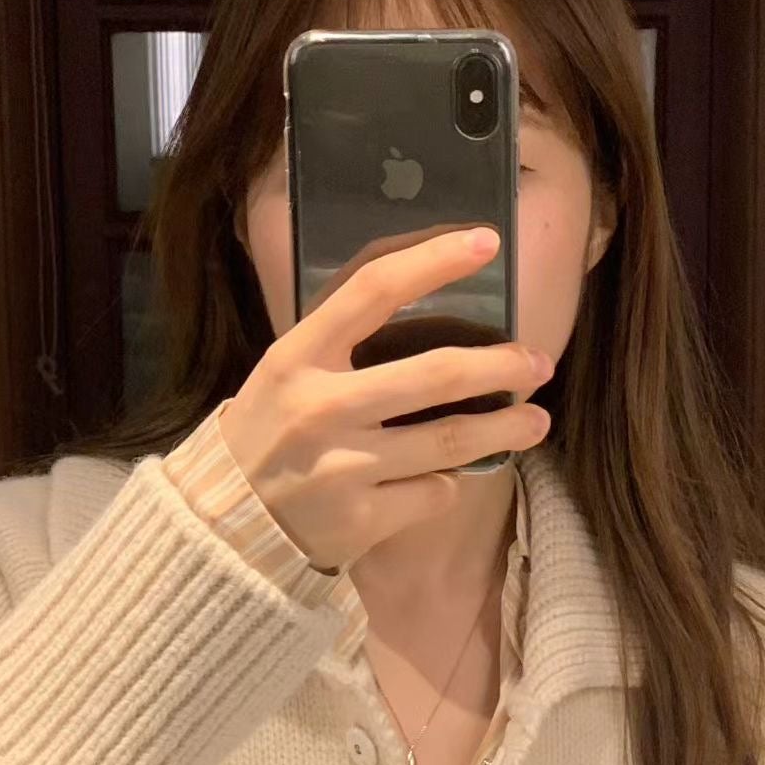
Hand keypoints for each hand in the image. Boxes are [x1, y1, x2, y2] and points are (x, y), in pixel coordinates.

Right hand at [218, 228, 551, 572]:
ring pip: (450, 443)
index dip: (434, 262)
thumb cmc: (271, 432)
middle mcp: (321, 408)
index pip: (374, 291)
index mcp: (299, 357)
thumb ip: (344, 342)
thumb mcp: (288, 372)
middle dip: (501, 367)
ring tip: (536, 422)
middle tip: (538, 363)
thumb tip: (432, 302)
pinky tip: (441, 478)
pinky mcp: (360, 519)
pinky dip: (445, 484)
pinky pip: (431, 493)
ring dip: (504, 430)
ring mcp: (342, 468)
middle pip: (437, 375)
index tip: (485, 243)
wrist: (226, 521)